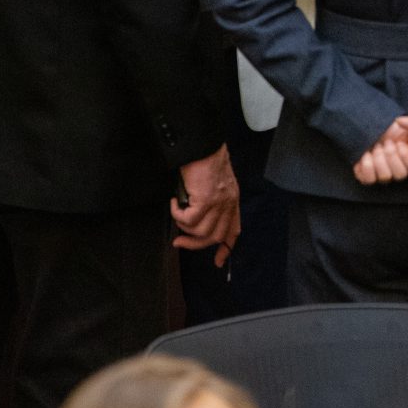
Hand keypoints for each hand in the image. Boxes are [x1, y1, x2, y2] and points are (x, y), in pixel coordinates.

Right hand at [170, 145, 240, 267]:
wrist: (203, 146)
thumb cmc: (205, 160)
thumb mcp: (216, 183)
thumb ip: (212, 200)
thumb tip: (195, 216)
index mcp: (232, 201)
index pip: (233, 230)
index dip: (226, 248)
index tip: (218, 262)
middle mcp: (229, 204)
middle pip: (214, 237)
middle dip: (195, 244)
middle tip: (179, 242)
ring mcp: (219, 203)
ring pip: (200, 231)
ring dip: (184, 226)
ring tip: (177, 211)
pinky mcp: (206, 200)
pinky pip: (188, 219)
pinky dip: (177, 214)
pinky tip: (174, 202)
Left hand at [351, 120, 407, 185]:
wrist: (370, 127)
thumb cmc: (390, 126)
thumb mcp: (407, 126)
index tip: (402, 145)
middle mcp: (403, 170)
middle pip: (402, 174)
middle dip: (392, 155)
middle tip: (388, 142)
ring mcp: (387, 175)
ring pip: (386, 177)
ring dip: (379, 159)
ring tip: (377, 147)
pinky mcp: (370, 177)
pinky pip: (370, 179)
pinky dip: (367, 165)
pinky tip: (367, 154)